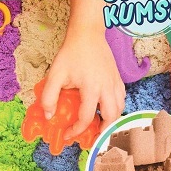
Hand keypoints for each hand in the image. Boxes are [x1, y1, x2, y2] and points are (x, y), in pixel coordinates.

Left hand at [40, 0, 124, 139]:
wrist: (87, 34)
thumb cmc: (71, 53)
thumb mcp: (55, 74)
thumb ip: (49, 96)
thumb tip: (49, 115)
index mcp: (91, 88)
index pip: (86, 117)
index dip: (76, 130)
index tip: (68, 135)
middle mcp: (107, 87)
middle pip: (111, 117)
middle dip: (102, 131)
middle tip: (91, 136)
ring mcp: (115, 83)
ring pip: (120, 109)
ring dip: (111, 120)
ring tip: (99, 125)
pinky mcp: (118, 78)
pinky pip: (122, 99)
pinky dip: (116, 108)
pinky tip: (106, 109)